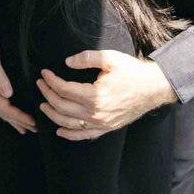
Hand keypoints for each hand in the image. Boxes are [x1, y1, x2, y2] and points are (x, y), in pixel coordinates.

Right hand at [0, 21, 35, 132]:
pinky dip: (4, 107)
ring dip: (10, 117)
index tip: (32, 122)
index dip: (18, 116)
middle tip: (33, 129)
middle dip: (16, 121)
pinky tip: (9, 107)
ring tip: (23, 126)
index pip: (3, 106)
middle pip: (0, 110)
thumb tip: (8, 95)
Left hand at [37, 49, 176, 138]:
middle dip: (47, 95)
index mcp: (94, 95)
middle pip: (62, 106)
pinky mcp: (106, 129)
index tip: (44, 73)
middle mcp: (95, 113)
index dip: (51, 81)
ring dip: (52, 114)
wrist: (153, 89)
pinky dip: (69, 134)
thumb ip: (86, 58)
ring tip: (43, 105)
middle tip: (40, 84)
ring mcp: (100, 124)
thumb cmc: (132, 72)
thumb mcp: (110, 58)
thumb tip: (67, 62)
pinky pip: (83, 135)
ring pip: (68, 123)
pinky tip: (59, 130)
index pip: (64, 89)